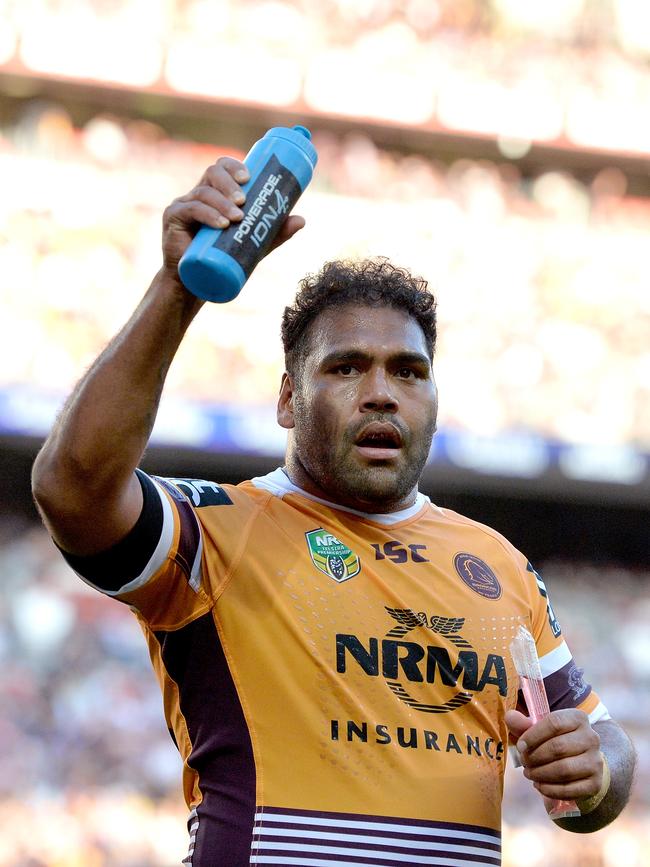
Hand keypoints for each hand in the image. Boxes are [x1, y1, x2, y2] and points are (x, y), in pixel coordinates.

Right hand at [161, 156, 305, 274]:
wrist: (195, 285)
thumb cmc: (223, 260)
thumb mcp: (252, 244)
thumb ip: (274, 231)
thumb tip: (301, 220)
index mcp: (215, 194)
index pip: (222, 168)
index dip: (234, 166)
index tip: (248, 176)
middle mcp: (198, 194)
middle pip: (212, 173)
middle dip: (229, 183)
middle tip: (244, 200)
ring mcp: (183, 205)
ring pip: (202, 192)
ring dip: (222, 202)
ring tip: (237, 218)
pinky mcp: (173, 219)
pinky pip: (190, 210)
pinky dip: (207, 215)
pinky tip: (221, 223)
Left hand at [505, 708, 603, 807]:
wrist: (580, 763)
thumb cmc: (555, 741)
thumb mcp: (539, 729)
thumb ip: (523, 723)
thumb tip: (510, 717)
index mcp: (578, 718)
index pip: (554, 723)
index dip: (533, 735)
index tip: (520, 746)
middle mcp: (591, 738)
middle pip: (558, 747)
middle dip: (535, 757)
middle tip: (524, 763)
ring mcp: (596, 761)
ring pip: (564, 769)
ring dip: (541, 774)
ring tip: (529, 774)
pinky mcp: (595, 783)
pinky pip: (570, 789)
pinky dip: (550, 790)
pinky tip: (540, 786)